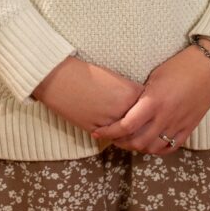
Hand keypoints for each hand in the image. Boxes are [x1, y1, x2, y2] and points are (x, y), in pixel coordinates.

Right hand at [30, 55, 144, 135]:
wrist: (59, 78)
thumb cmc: (85, 73)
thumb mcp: (113, 79)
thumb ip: (128, 93)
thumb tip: (138, 106)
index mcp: (130, 92)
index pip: (150, 107)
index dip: (148, 110)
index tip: (148, 110)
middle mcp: (124, 109)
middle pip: (142, 124)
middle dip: (142, 125)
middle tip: (143, 126)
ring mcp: (110, 122)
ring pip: (128, 135)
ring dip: (129, 134)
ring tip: (131, 132)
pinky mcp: (96, 131)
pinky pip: (111, 137)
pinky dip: (114, 136)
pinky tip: (114, 132)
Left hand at [89, 46, 209, 153]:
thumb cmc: (181, 65)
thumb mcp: (155, 76)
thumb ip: (142, 95)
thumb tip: (129, 107)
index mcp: (154, 101)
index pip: (126, 125)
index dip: (109, 132)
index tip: (98, 132)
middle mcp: (165, 117)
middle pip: (137, 142)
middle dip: (121, 142)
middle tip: (112, 137)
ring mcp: (178, 125)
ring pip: (153, 148)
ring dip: (138, 147)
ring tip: (130, 141)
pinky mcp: (189, 128)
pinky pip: (171, 147)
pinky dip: (158, 149)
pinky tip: (151, 144)